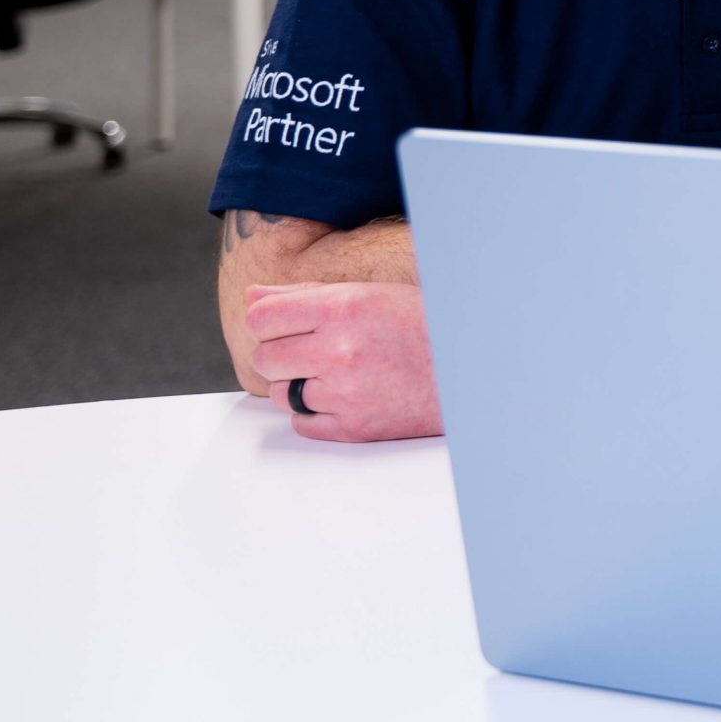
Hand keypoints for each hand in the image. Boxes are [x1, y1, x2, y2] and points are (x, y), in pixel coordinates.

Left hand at [244, 281, 441, 442]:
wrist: (468, 370)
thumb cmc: (420, 325)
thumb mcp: (367, 295)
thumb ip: (304, 294)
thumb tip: (252, 295)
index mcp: (343, 307)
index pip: (261, 318)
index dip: (268, 322)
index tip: (285, 325)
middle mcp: (340, 350)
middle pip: (264, 358)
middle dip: (281, 354)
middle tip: (313, 350)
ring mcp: (345, 392)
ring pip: (280, 394)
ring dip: (297, 385)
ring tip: (335, 372)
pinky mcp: (353, 427)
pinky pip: (301, 423)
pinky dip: (315, 412)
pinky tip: (345, 395)